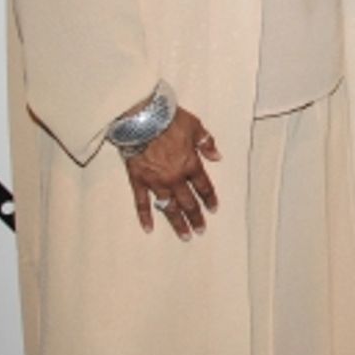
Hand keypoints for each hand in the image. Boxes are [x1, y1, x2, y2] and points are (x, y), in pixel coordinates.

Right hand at [123, 106, 220, 238]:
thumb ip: (206, 143)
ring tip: (184, 236)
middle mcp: (175, 178)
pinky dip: (145, 216)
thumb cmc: (168, 119)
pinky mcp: (138, 181)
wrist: (141, 118)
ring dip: (177, 223)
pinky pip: (141, 202)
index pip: (203, 186)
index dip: (209, 198)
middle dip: (196, 217)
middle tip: (201, 230)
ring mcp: (156, 182)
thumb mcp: (195, 126)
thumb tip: (217, 156)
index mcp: (190, 164)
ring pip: (168, 207)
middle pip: (188, 202)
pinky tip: (148, 228)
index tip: (213, 209)